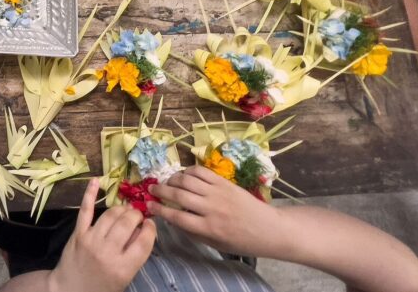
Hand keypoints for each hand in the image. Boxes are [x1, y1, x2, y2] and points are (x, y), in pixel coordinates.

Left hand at [48, 178, 155, 291]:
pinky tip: (96, 181)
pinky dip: (90, 194)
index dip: (150, 229)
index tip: (150, 224)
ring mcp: (91, 240)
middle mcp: (108, 252)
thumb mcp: (124, 278)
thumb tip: (142, 229)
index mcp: (123, 268)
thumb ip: (134, 255)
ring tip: (126, 211)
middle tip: (137, 216)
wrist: (70, 290)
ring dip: (122, 209)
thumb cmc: (102, 287)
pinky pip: (86, 210)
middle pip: (128, 223)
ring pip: (111, 215)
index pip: (144, 241)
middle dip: (136, 215)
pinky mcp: (78, 233)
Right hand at [149, 166, 288, 257]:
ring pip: (187, 181)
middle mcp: (211, 209)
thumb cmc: (242, 241)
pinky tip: (183, 175)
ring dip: (172, 180)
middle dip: (161, 191)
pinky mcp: (224, 182)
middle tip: (151, 189)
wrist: (269, 229)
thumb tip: (174, 220)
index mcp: (209, 228)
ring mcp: (218, 193)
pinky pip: (201, 172)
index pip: (177, 217)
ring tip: (165, 182)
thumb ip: (195, 233)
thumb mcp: (217, 245)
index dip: (160, 210)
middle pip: (179, 196)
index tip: (148, 205)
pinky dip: (188, 171)